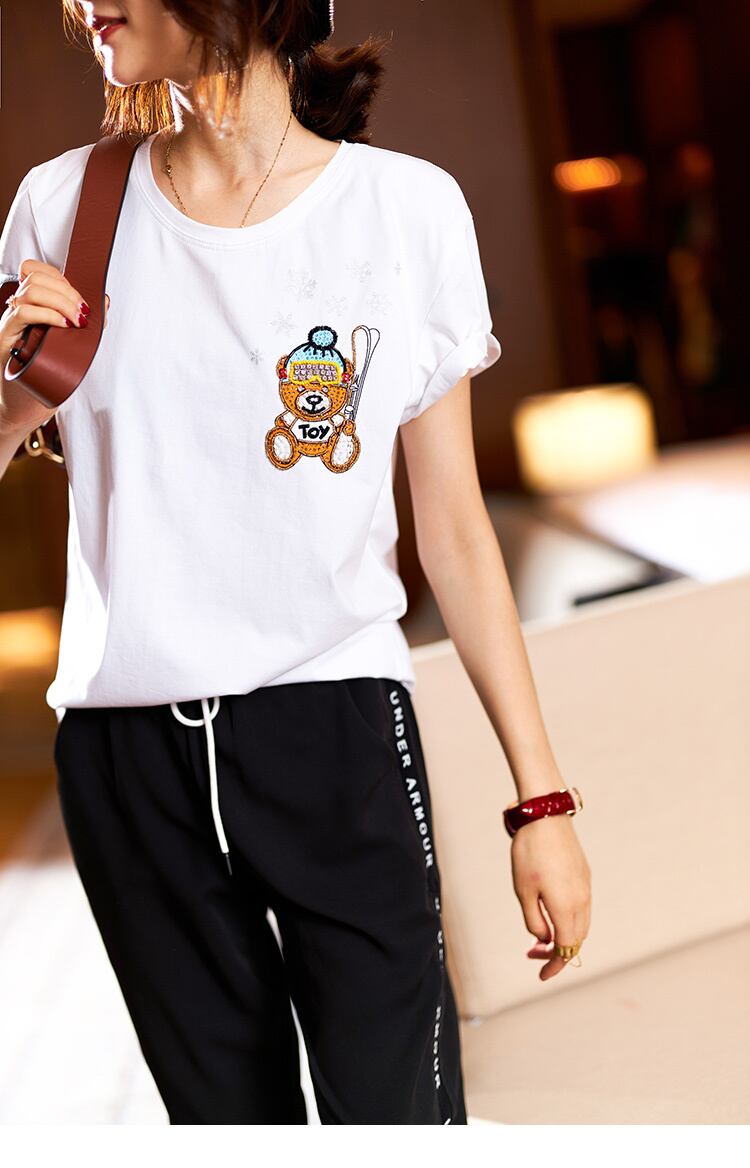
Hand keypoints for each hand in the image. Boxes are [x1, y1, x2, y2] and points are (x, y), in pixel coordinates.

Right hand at [0, 257, 89, 435]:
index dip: (62, 278)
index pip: (37, 271)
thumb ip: (83, 325)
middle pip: (37, 276)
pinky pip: (23, 312)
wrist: (21, 409)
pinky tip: (64, 326)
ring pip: (31, 289)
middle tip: (83, 314)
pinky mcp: (5, 337)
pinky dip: (49, 315)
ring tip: (77, 321)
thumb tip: (104, 302)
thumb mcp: (69, 348)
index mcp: (30, 307)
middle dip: (68, 291)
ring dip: (62, 301)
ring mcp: (9, 322)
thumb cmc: (44, 380)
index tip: (82, 300)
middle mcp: (16, 310)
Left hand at [510, 810, 591, 979]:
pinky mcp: (584, 875)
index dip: (553, 965)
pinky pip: (582, 908)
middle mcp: (582, 901)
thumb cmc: (529, 853)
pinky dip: (569, 920)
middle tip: (532, 953)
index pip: (565, 949)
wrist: (545, 816)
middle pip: (576, 940)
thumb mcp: (523, 891)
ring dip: (564, 936)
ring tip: (540, 937)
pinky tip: (551, 914)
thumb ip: (534, 920)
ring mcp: (585, 887)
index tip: (541, 975)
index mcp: (567, 908)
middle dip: (556, 953)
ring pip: (581, 925)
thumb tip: (544, 938)